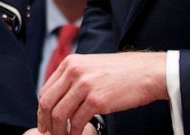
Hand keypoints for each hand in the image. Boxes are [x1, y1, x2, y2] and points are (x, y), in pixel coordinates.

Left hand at [36, 52, 166, 134]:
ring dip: (59, 131)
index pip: (45, 90)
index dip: (42, 110)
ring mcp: (84, 85)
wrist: (147, 73)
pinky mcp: (97, 100)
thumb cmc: (122, 72)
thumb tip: (59, 99)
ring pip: (59, 115)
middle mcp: (74, 71)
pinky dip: (74, 133)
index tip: (45, 121)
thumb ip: (74, 78)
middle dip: (46, 122)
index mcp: (70, 63)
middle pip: (47, 102)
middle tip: (49, 132)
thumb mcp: (91, 66)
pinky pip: (77, 122)